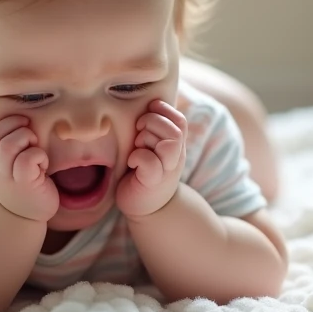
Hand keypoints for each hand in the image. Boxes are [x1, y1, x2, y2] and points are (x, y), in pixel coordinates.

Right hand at [0, 115, 57, 222]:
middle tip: (32, 138)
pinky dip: (39, 155)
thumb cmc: (25, 184)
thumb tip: (24, 118)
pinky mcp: (24, 184)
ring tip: (36, 148)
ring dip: (27, 139)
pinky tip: (43, 165)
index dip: (7, 123)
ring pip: (9, 145)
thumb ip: (10, 146)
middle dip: (18, 128)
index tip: (23, 125)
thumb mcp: (12, 164)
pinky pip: (28, 159)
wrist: (27, 217)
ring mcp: (8, 178)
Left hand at [116, 100, 186, 219]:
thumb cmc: (143, 173)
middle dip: (152, 122)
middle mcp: (175, 157)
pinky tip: (132, 162)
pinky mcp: (152, 182)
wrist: (146, 209)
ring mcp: (166, 171)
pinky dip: (138, 157)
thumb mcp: (151, 147)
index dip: (164, 111)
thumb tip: (149, 102)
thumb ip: (154, 129)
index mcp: (176, 146)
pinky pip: (150, 162)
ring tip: (136, 146)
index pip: (180, 121)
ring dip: (147, 138)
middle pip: (174, 129)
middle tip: (138, 132)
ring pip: (168, 143)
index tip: (148, 111)